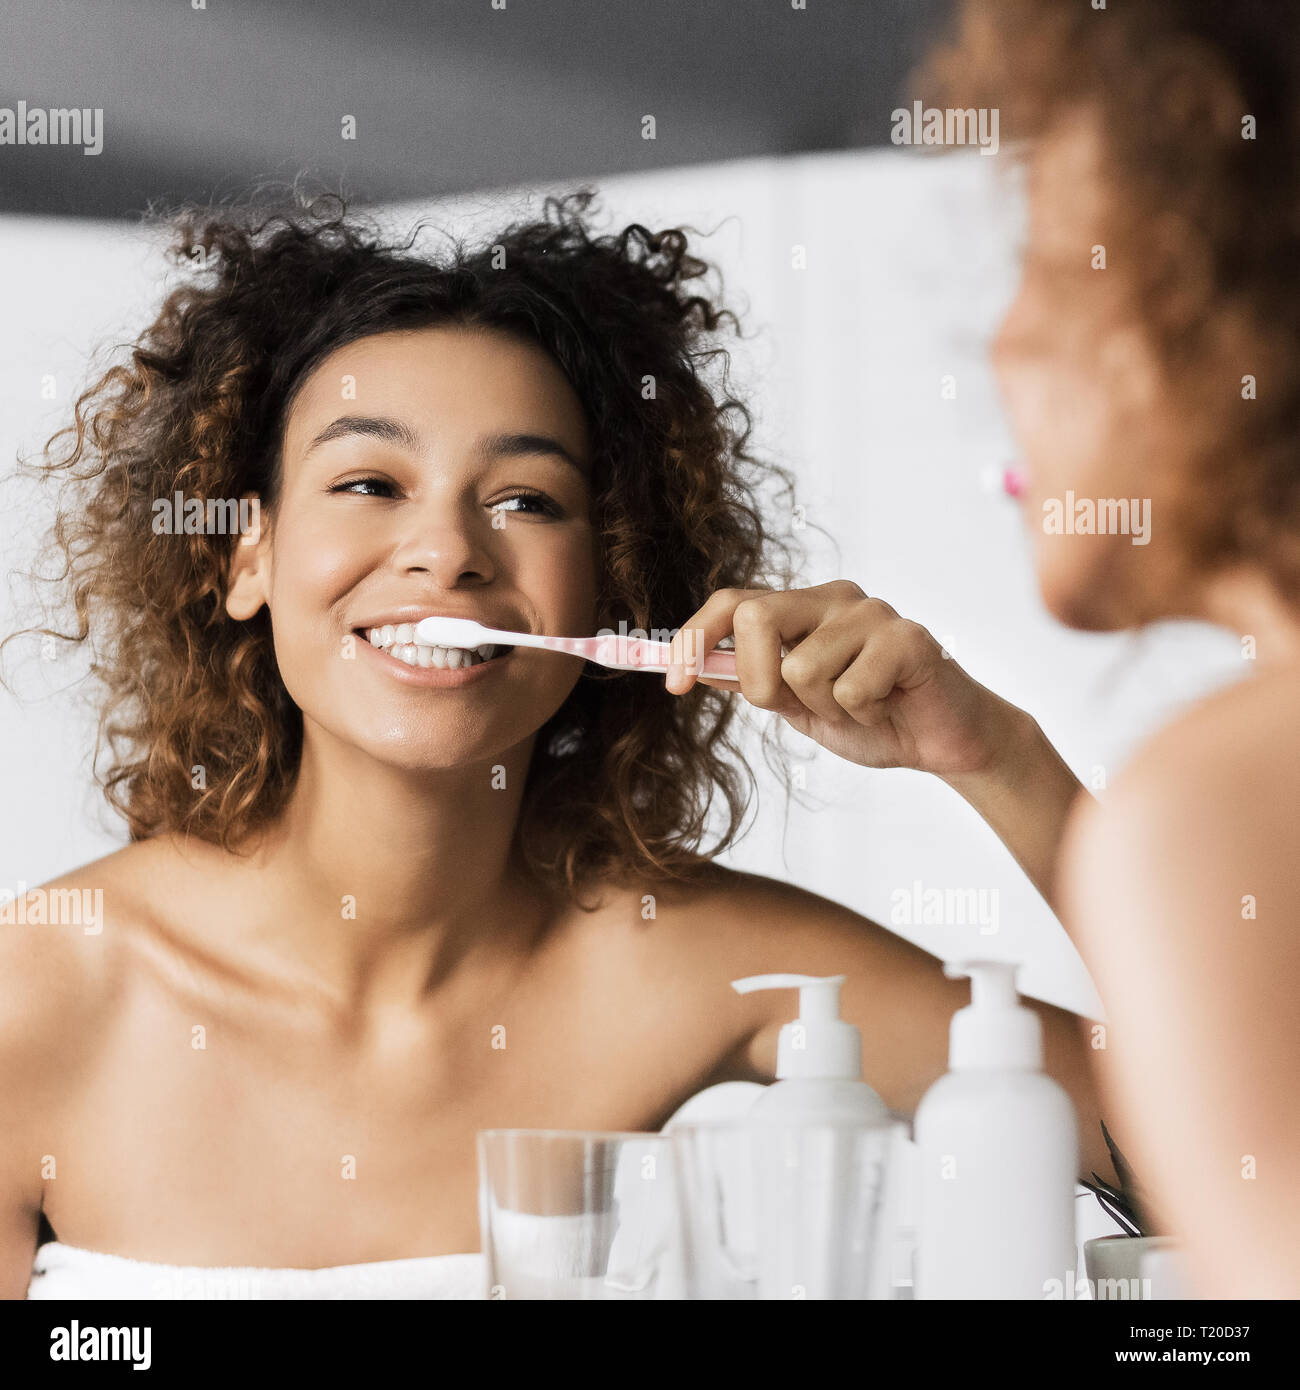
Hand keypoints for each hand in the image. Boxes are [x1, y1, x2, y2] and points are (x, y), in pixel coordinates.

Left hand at [664, 580, 1022, 777]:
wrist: (943, 741)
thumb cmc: (873, 716)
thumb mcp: (797, 705)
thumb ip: (752, 681)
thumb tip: (693, 668)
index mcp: (803, 607)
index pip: (733, 601)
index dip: (695, 639)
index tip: (674, 685)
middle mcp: (835, 598)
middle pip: (757, 618)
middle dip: (760, 681)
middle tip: (795, 706)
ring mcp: (874, 614)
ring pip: (802, 668)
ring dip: (823, 708)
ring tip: (860, 707)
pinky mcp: (909, 638)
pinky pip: (850, 689)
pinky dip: (864, 715)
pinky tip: (889, 706)